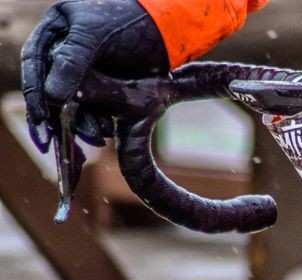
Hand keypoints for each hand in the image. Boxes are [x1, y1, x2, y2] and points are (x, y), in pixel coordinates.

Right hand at [21, 0, 169, 150]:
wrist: (169, 29)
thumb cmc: (131, 19)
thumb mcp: (95, 36)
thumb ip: (72, 62)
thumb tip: (51, 97)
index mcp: (55, 30)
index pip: (35, 63)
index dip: (34, 93)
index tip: (39, 118)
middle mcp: (65, 51)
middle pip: (50, 86)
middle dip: (53, 115)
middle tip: (52, 140)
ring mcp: (85, 70)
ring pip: (72, 101)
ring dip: (80, 122)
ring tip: (94, 136)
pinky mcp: (104, 85)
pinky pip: (93, 107)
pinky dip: (96, 121)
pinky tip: (104, 133)